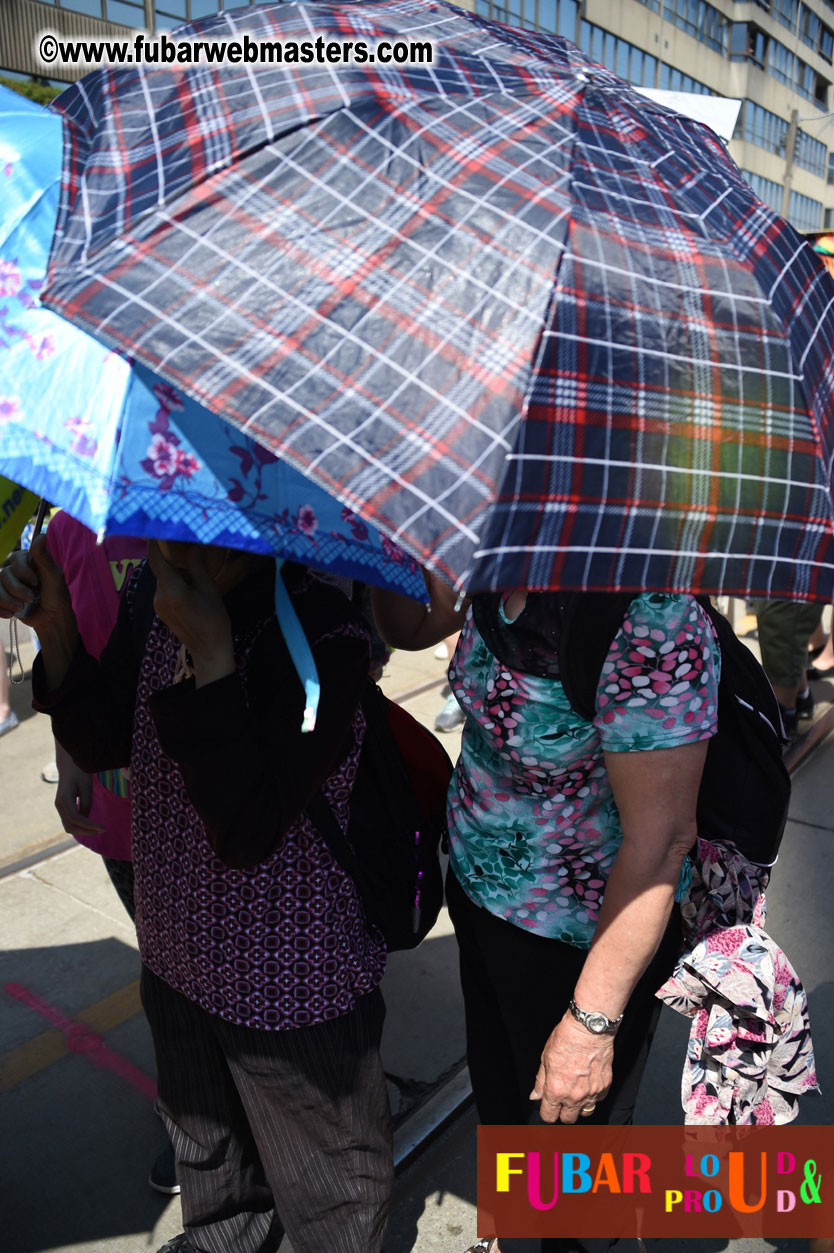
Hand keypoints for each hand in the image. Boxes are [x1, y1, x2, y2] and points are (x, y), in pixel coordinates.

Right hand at [0, 536, 72, 633]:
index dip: (23, 571)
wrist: (51, 618)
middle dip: (18, 589)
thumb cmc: (56, 595)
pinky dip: (1, 608)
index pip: (15, 558)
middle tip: (32, 598)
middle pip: (4, 574)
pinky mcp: (2, 598)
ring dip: (9, 600)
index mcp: (27, 561)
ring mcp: (6, 584)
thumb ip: (44, 557)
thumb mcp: (53, 575)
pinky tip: (11, 614)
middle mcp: (14, 570)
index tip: (36, 581)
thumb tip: (42, 535)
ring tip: (21, 608)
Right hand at [53, 743, 106, 838]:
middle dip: (87, 831)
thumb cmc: (79, 772)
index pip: (76, 818)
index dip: (90, 825)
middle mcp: (59, 805)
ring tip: (98, 829)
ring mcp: (59, 807)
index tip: (103, 828)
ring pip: (68, 826)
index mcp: (64, 798)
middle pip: (70, 826)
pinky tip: (91, 825)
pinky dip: (80, 826)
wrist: (68, 765)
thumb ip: (86, 803)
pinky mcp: (62, 807)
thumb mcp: (86, 786)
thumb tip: (87, 819)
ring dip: (83, 830)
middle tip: (103, 830)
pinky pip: (69, 821)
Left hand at [147, 541, 234, 686]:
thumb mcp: (209, 589)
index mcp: (172, 590)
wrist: (209, 650)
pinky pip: (164, 589)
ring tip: (188, 563)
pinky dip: (173, 581)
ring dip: (173, 570)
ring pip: (163, 579)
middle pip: (160, 569)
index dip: (154, 543)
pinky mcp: (160, 610)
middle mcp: (159, 596)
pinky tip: (188, 581)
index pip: (157, 560)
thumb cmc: (214, 619)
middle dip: (169, 557)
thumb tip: (193, 546)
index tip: (154, 528)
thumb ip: (197, 566)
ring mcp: (158, 604)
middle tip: (180, 542)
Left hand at [529, 1014, 613, 1123]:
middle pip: (568, 1119)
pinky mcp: (604, 1087)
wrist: (589, 1030)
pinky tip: (588, 1083)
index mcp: (556, 1090)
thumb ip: (540, 1081)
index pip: (549, 1115)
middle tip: (562, 1100)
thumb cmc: (566, 1040)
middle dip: (563, 1112)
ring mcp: (591, 1093)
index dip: (547, 1112)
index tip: (548, 1107)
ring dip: (580, 1106)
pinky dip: (593, 1095)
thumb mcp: (545, 1058)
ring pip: (585, 1112)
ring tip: (576, 1093)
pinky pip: (598, 1100)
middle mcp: (574, 1096)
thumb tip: (535, 1096)